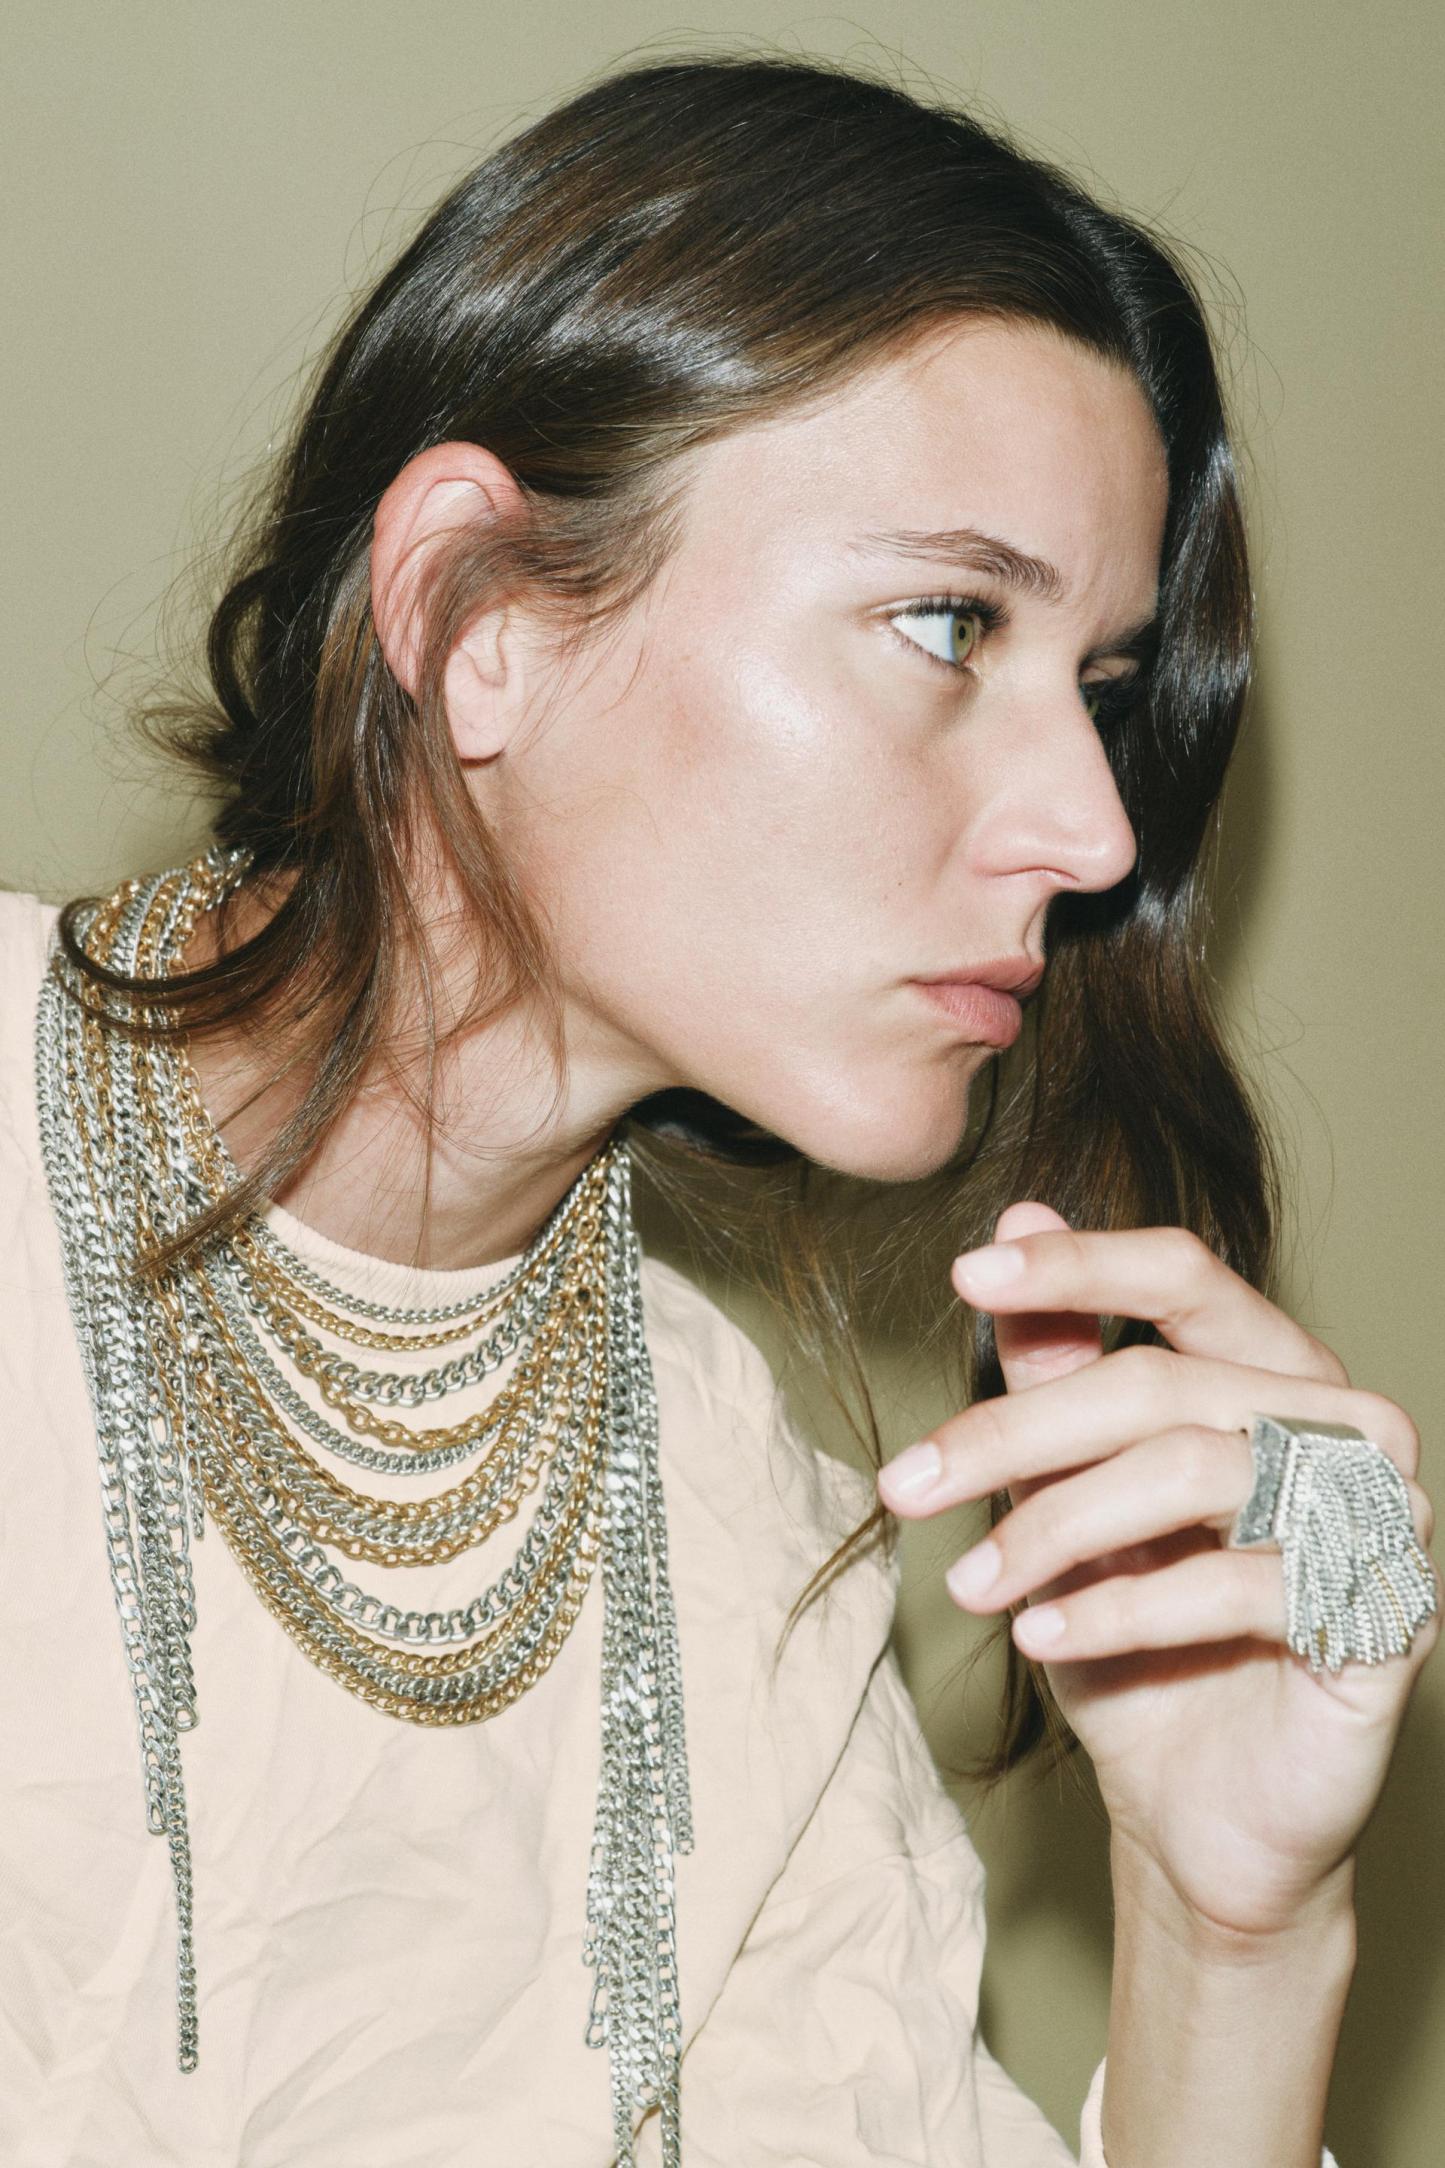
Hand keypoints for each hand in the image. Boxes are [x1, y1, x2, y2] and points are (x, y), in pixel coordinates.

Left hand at [877, 1201, 1440, 1940]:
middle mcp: (1344, 1429)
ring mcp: (1379, 1521)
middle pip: (1160, 1383)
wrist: (1201, 1817)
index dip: (1078, 1264)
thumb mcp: (1075, 1493)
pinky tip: (1039, 1636)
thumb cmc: (1142, 1642)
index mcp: (1278, 1374)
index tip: (966, 1275)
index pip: (1186, 1277)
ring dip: (1052, 1528)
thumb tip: (1022, 1212)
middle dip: (1013, 1434)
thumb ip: (1060, 1367)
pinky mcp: (1385, 1619)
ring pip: (1188, 1470)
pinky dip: (1117, 1611)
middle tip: (903, 1485)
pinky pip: (1233, 1586)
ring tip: (971, 1585)